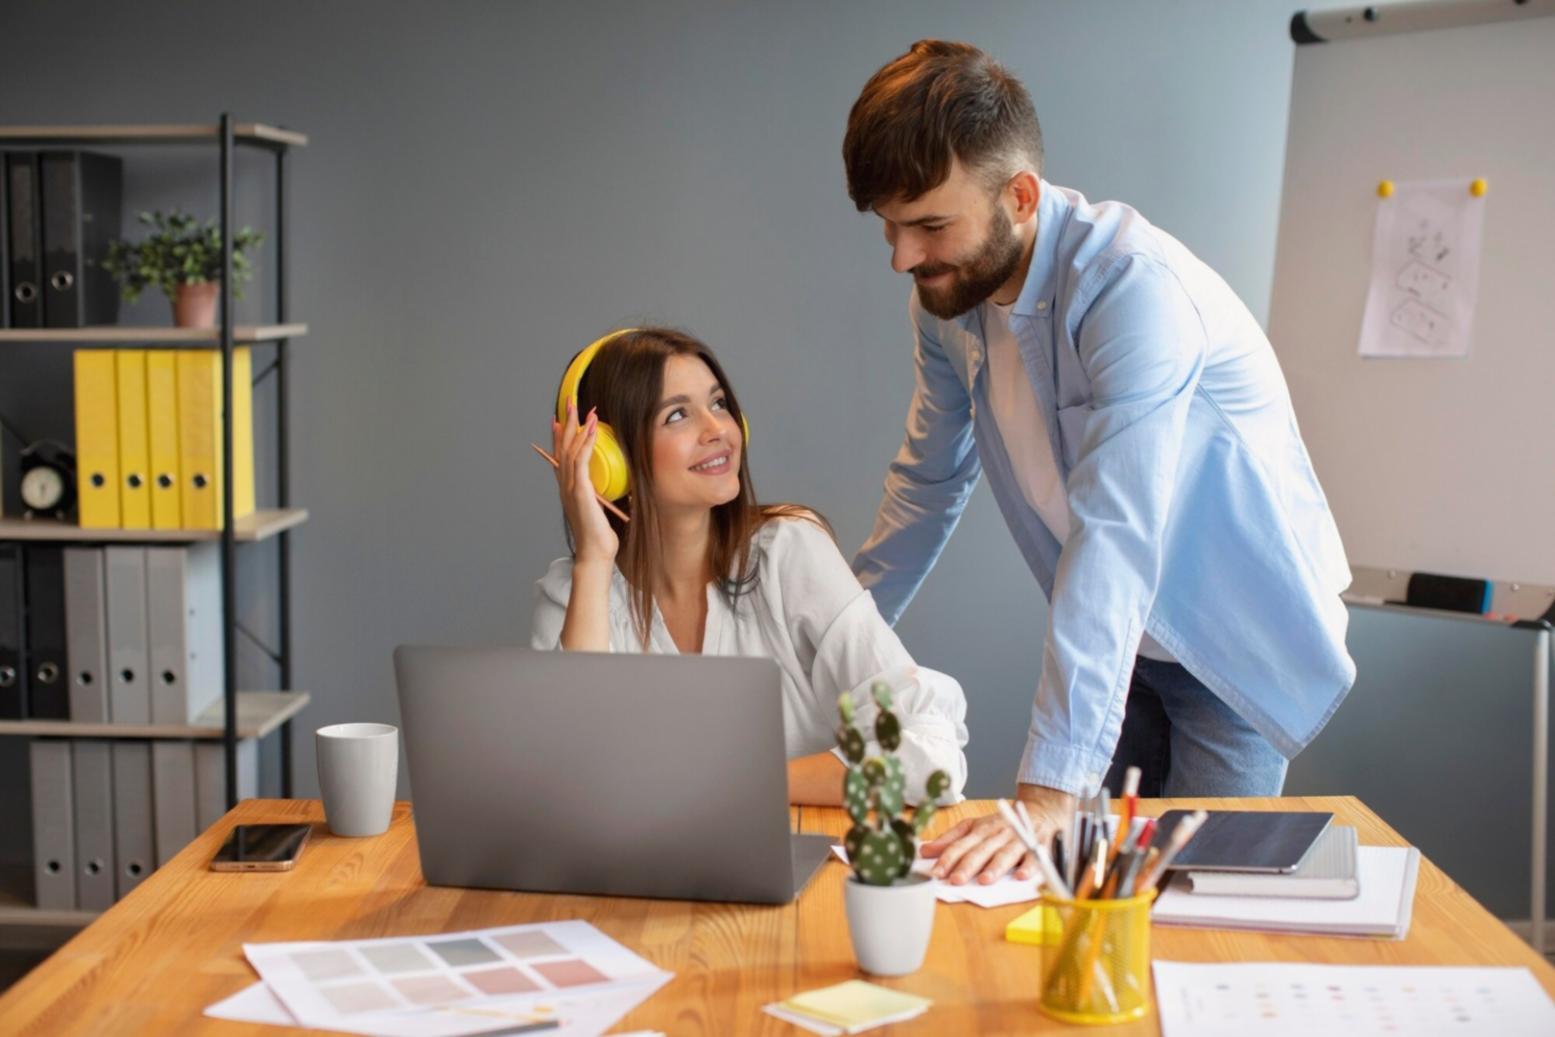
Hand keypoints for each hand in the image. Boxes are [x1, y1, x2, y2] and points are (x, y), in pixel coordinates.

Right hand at [552, 400, 618, 564]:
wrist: (596, 553)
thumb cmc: (600, 535)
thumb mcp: (601, 508)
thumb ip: (602, 493)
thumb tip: (614, 484)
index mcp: (569, 488)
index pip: (561, 455)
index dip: (560, 436)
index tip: (561, 419)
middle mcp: (566, 485)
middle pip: (563, 446)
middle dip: (566, 422)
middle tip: (569, 402)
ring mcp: (571, 487)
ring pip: (570, 449)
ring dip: (577, 426)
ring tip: (583, 408)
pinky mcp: (581, 491)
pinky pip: (581, 461)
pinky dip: (585, 443)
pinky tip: (592, 429)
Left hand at [920, 783, 1075, 885]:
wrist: (1040, 811)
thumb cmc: (1002, 825)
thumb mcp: (974, 826)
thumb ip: (950, 839)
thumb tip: (925, 850)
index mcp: (980, 830)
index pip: (960, 845)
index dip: (947, 859)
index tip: (935, 873)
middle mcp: (997, 834)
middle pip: (980, 850)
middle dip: (968, 865)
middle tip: (956, 880)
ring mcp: (1017, 840)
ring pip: (1005, 853)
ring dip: (995, 867)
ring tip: (984, 881)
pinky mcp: (1037, 845)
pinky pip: (1033, 856)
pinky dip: (1028, 866)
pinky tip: (1021, 876)